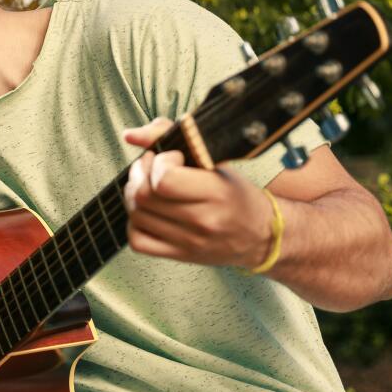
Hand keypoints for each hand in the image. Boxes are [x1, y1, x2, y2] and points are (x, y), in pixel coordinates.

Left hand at [121, 117, 275, 268]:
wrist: (262, 237)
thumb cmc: (237, 194)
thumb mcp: (217, 161)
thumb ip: (175, 136)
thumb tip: (130, 135)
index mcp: (217, 193)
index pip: (164, 179)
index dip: (159, 162)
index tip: (170, 157)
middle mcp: (203, 221)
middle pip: (144, 196)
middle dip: (139, 173)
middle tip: (150, 166)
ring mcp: (190, 242)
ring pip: (137, 215)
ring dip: (134, 194)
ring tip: (147, 185)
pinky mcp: (180, 256)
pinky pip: (137, 240)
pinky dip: (134, 222)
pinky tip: (148, 211)